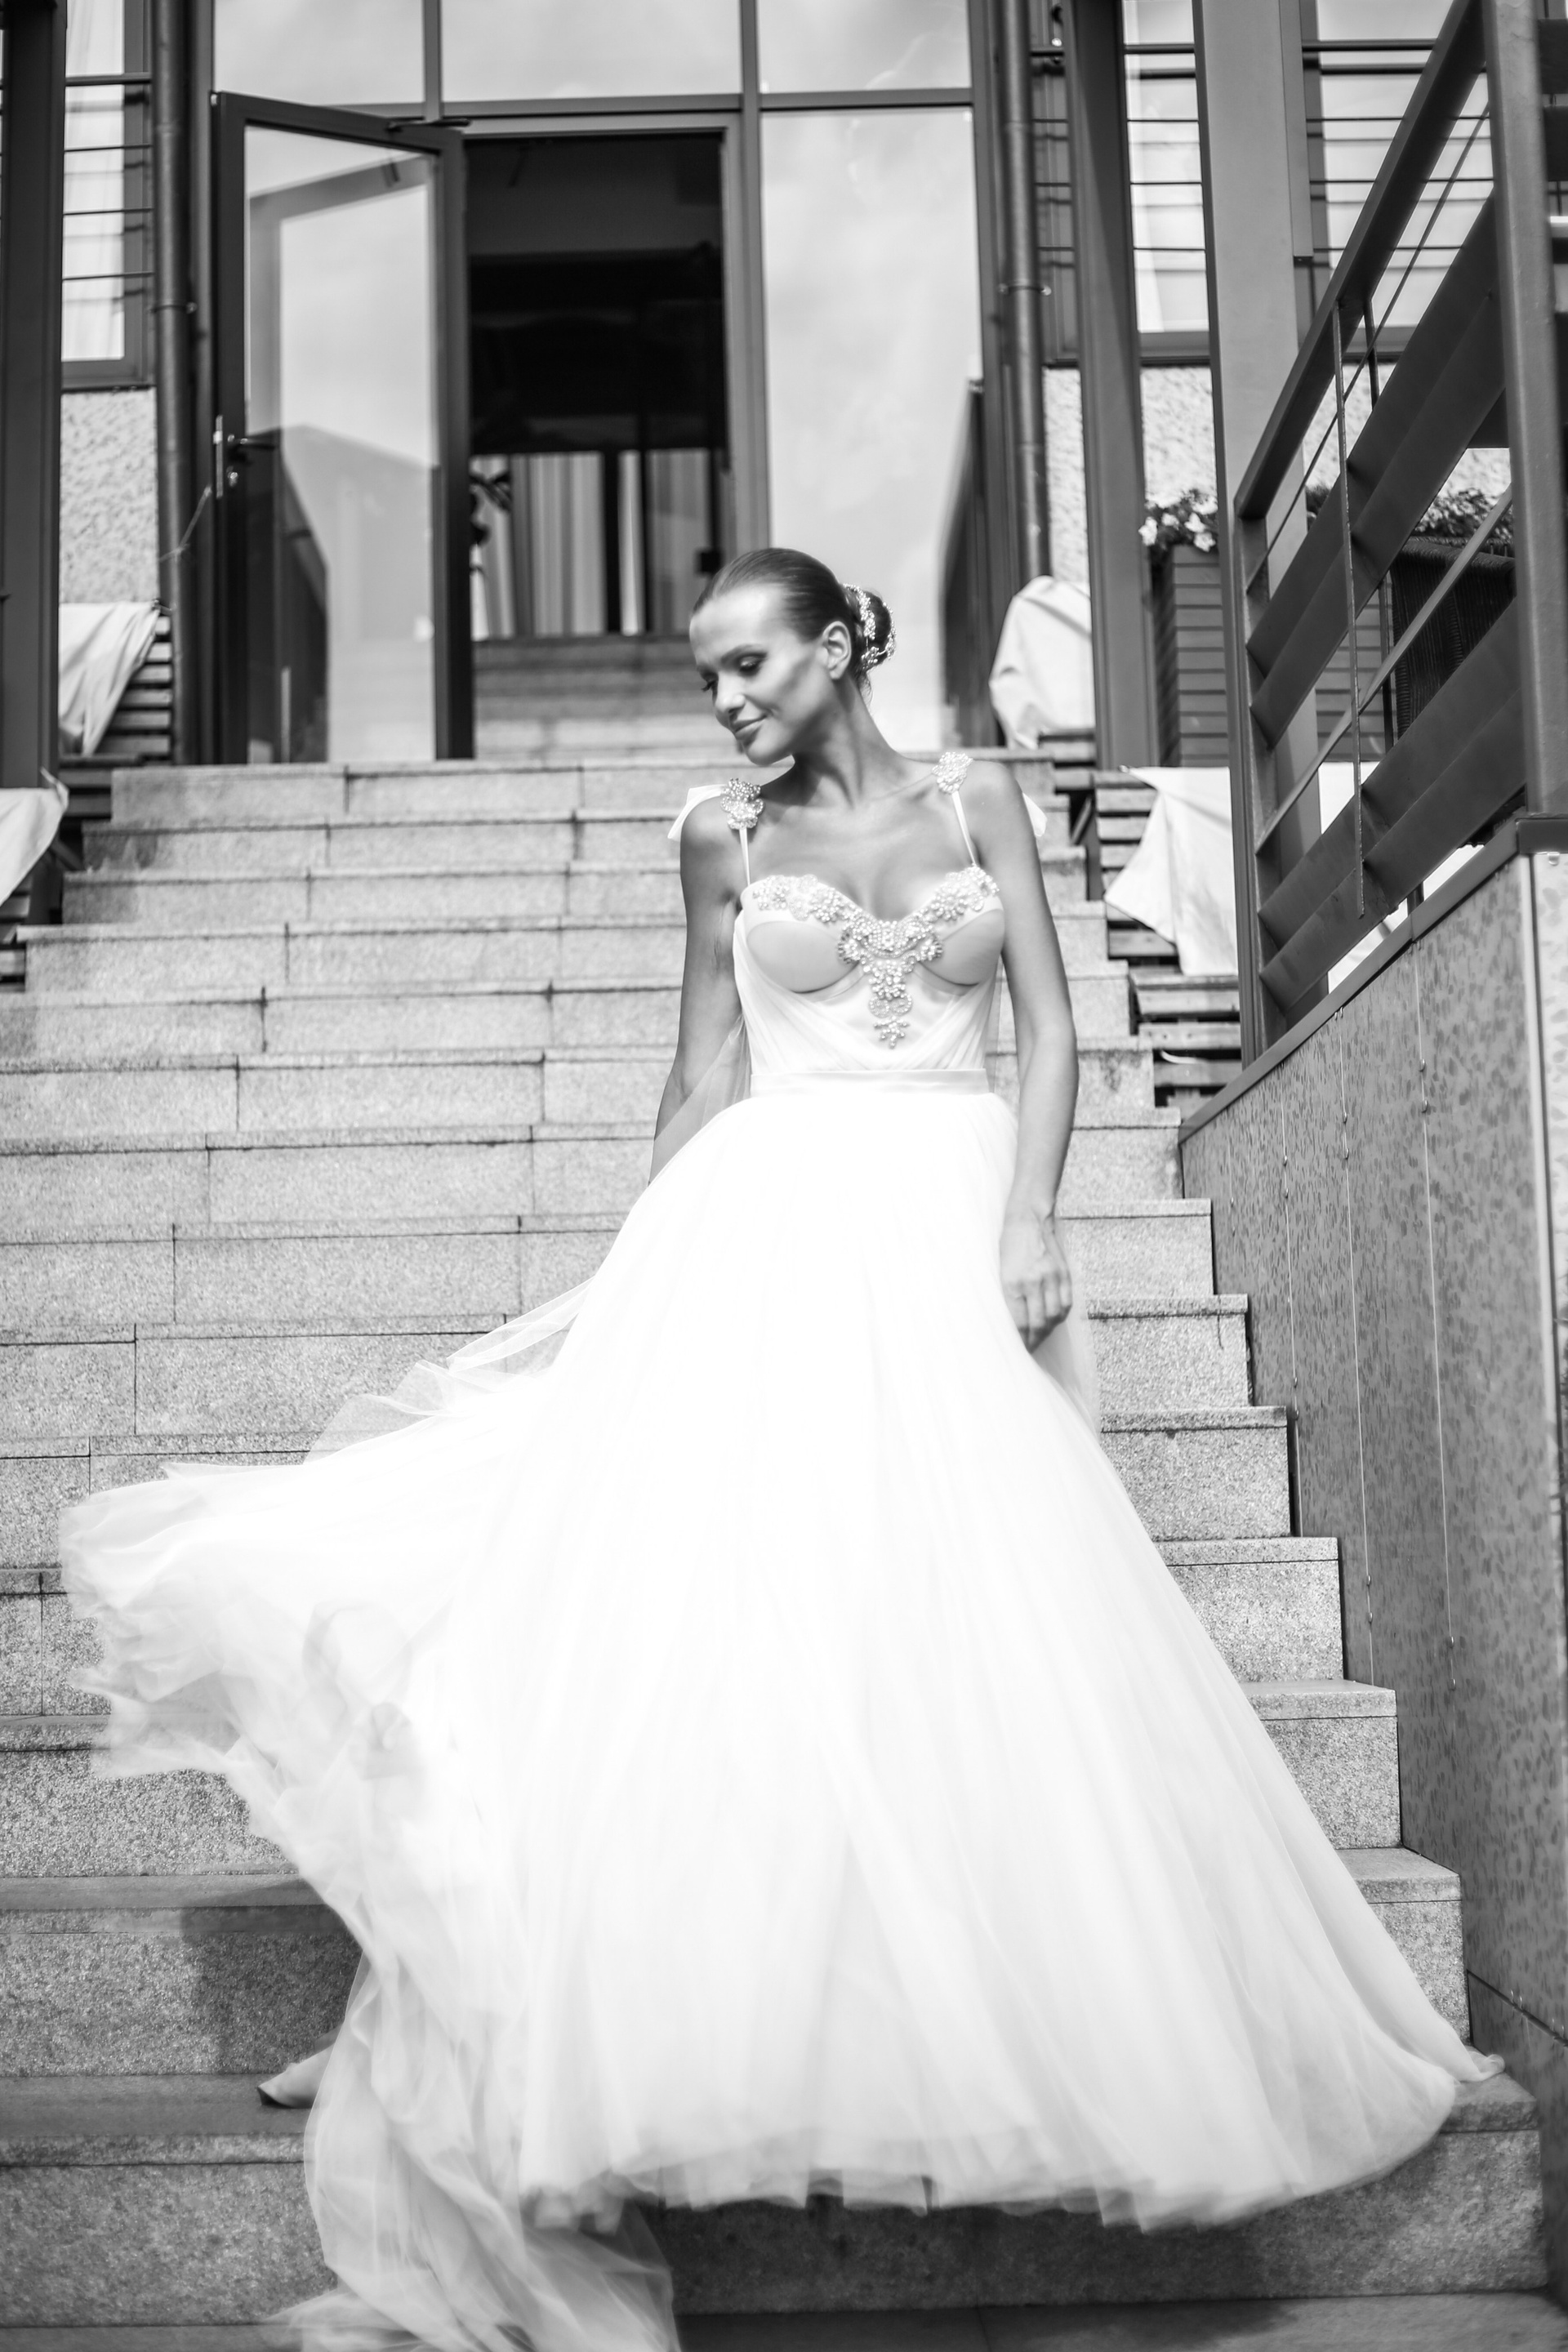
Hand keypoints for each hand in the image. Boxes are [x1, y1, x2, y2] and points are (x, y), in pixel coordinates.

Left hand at [1000, 1211, 1072, 1350]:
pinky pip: (1066, 1303)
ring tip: (1041, 1337)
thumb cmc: (1009, 1246)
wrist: (1028, 1219)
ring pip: (1055, 1316)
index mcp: (1013, 1283)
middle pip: (1039, 1323)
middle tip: (1030, 1348)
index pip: (1020, 1323)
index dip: (1021, 1340)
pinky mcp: (1065, 1273)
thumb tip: (1016, 1323)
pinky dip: (1061, 1316)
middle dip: (1035, 1340)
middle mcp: (1034, 1282)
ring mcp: (1052, 1277)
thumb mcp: (1001, 1272)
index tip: (1019, 1349)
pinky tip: (1054, 1320)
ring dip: (1049, 1330)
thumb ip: (1010, 1297)